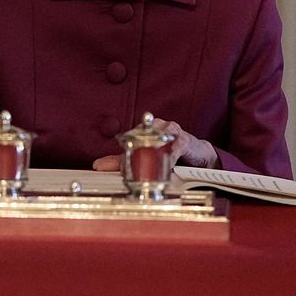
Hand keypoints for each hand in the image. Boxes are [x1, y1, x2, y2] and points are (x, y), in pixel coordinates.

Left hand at [91, 118, 220, 171]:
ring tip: (145, 167)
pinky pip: (175, 147)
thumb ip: (123, 161)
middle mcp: (155, 126)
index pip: (126, 139)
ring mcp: (170, 131)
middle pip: (139, 137)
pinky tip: (166, 166)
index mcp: (143, 129)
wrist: (197, 154)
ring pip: (156, 139)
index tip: (110, 167)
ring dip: (150, 154)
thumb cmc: (169, 151)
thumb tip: (98, 165)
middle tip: (126, 169)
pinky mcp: (185, 140)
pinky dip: (169, 158)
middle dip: (132, 155)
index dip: (119, 155)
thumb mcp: (144, 157)